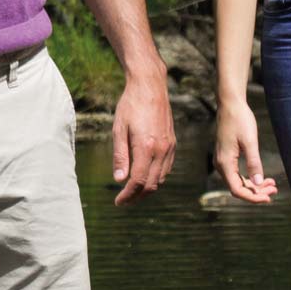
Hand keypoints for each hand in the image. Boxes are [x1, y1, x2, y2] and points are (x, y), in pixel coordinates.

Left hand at [109, 77, 175, 205]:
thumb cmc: (130, 105)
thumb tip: (119, 179)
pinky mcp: (172, 143)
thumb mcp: (118, 129)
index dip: (128, 195)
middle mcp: (161, 150)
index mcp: (146, 147)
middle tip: (123, 201)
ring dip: (147, 188)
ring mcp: (169, 147)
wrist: (150, 86)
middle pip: (151, 184)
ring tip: (132, 191)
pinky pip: (166, 168)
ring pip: (160, 178)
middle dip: (137, 196)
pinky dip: (156, 177)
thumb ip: (120, 156)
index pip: (138, 181)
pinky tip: (145, 176)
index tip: (118, 202)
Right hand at [212, 99, 277, 204]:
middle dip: (256, 192)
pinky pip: (237, 174)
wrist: (230, 105)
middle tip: (275, 190)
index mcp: (225, 163)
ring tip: (272, 185)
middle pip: (238, 188)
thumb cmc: (240, 120)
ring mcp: (222, 161)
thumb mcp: (250, 141)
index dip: (253, 197)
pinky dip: (250, 178)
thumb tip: (259, 182)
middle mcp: (221, 165)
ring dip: (254, 186)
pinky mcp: (226, 157)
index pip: (237, 190)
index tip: (268, 198)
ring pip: (238, 182)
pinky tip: (263, 177)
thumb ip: (254, 162)